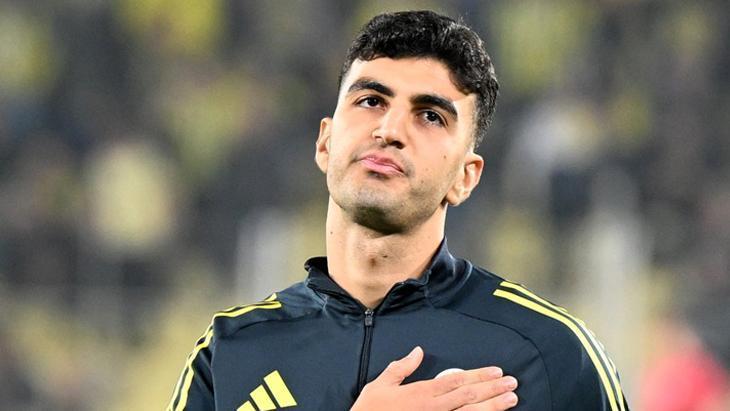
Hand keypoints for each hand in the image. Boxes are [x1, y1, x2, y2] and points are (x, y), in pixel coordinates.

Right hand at [351, 346, 517, 410]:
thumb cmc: (370, 410)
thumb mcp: (380, 385)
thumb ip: (401, 368)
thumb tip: (417, 351)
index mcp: (421, 393)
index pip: (456, 381)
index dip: (478, 375)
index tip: (496, 371)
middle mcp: (434, 409)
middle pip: (470, 397)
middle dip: (493, 389)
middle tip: (513, 383)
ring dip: (493, 406)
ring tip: (511, 399)